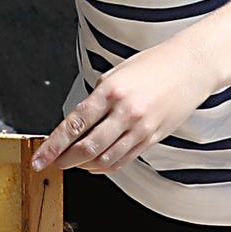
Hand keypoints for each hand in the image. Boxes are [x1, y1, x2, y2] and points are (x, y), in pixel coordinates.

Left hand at [34, 42, 219, 173]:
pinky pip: (124, 160)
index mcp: (111, 91)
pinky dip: (106, 166)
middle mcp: (125, 111)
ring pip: (105, 159)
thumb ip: (97, 99)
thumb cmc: (154, 65)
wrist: (191, 66)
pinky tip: (97, 164)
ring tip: (76, 163)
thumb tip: (78, 124)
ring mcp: (140, 127)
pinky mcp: (153, 137)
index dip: (53, 146)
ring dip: (85, 166)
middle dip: (66, 160)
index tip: (40, 158)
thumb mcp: (117, 74)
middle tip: (55, 162)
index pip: (74, 124)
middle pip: (87, 147)